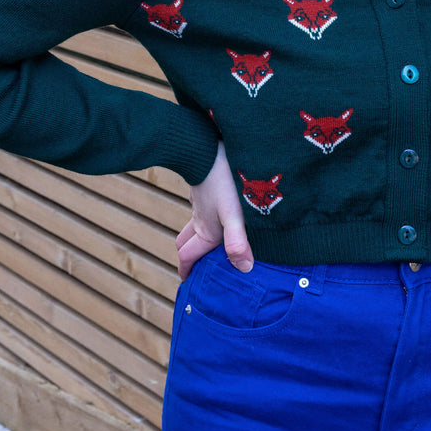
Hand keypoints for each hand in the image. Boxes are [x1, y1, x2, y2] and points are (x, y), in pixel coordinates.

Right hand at [175, 141, 253, 279]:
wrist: (207, 147)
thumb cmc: (223, 182)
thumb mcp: (233, 214)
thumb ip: (237, 241)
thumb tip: (244, 269)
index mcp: (205, 230)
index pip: (188, 256)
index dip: (186, 270)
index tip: (187, 282)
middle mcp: (199, 218)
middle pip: (185, 242)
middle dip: (188, 256)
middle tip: (196, 266)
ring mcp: (200, 202)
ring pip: (191, 223)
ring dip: (195, 235)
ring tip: (207, 242)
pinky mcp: (204, 187)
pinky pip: (199, 207)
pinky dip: (204, 215)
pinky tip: (218, 210)